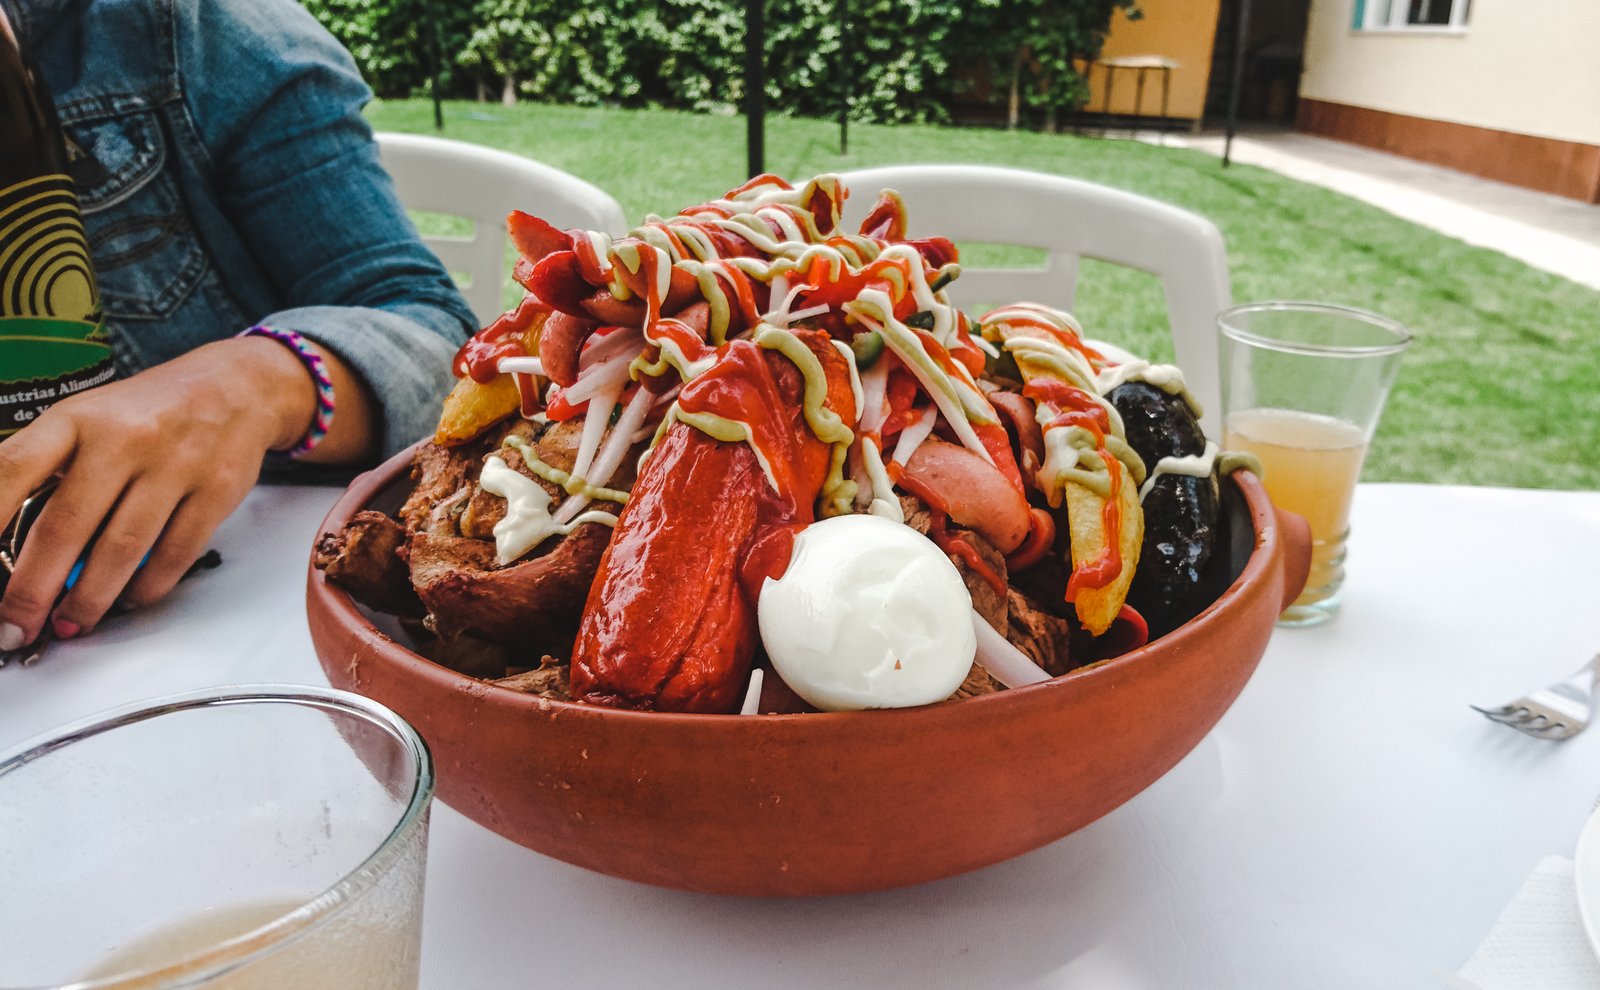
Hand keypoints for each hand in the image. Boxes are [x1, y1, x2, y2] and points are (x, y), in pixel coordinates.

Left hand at [0, 337, 318, 648]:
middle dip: (32, 590)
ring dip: (89, 600)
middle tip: (15, 627)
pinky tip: (129, 599)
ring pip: (122, 549)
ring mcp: (175, 465)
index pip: (13, 468)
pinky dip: (147, 587)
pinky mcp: (216, 490)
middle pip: (66, 526)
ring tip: (71, 623)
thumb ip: (50, 469)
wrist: (236, 387)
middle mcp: (124, 439)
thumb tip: (11, 545)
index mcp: (76, 419)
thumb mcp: (87, 420)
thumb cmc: (149, 413)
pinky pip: (175, 554)